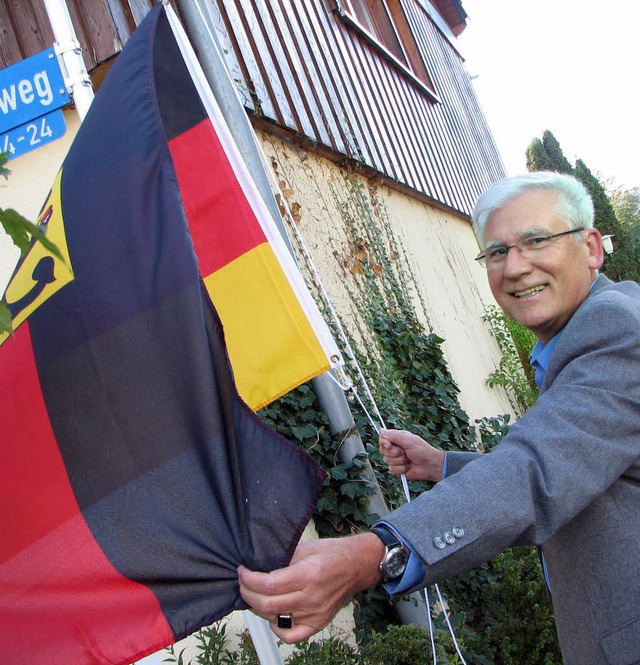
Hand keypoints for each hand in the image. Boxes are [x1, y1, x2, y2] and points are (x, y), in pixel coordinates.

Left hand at [238, 533, 383, 642]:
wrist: (356, 565)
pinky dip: (276, 628)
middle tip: (242, 582)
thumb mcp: (305, 548)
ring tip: (254, 594)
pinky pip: (291, 635)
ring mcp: (315, 613)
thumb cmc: (332, 553)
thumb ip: (284, 560)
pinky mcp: (318, 623)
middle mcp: (311, 597)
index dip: (249, 579)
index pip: (268, 585)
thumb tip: (259, 567)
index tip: (242, 571)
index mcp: (307, 574)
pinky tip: (272, 614)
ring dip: (258, 607)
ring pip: (275, 618)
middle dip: (247, 593)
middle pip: (267, 604)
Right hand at [379, 428, 444, 481]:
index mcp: (397, 438)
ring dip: (400, 461)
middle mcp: (395, 448)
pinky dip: (401, 469)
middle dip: (395, 453)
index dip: (384, 442)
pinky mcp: (397, 469)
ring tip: (408, 459)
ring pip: (387, 461)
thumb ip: (394, 436)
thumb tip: (381, 431)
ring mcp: (396, 459)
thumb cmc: (423, 451)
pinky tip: (408, 467)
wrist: (431, 466)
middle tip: (405, 452)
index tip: (389, 445)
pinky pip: (392, 470)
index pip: (382, 438)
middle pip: (383, 450)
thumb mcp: (409, 440)